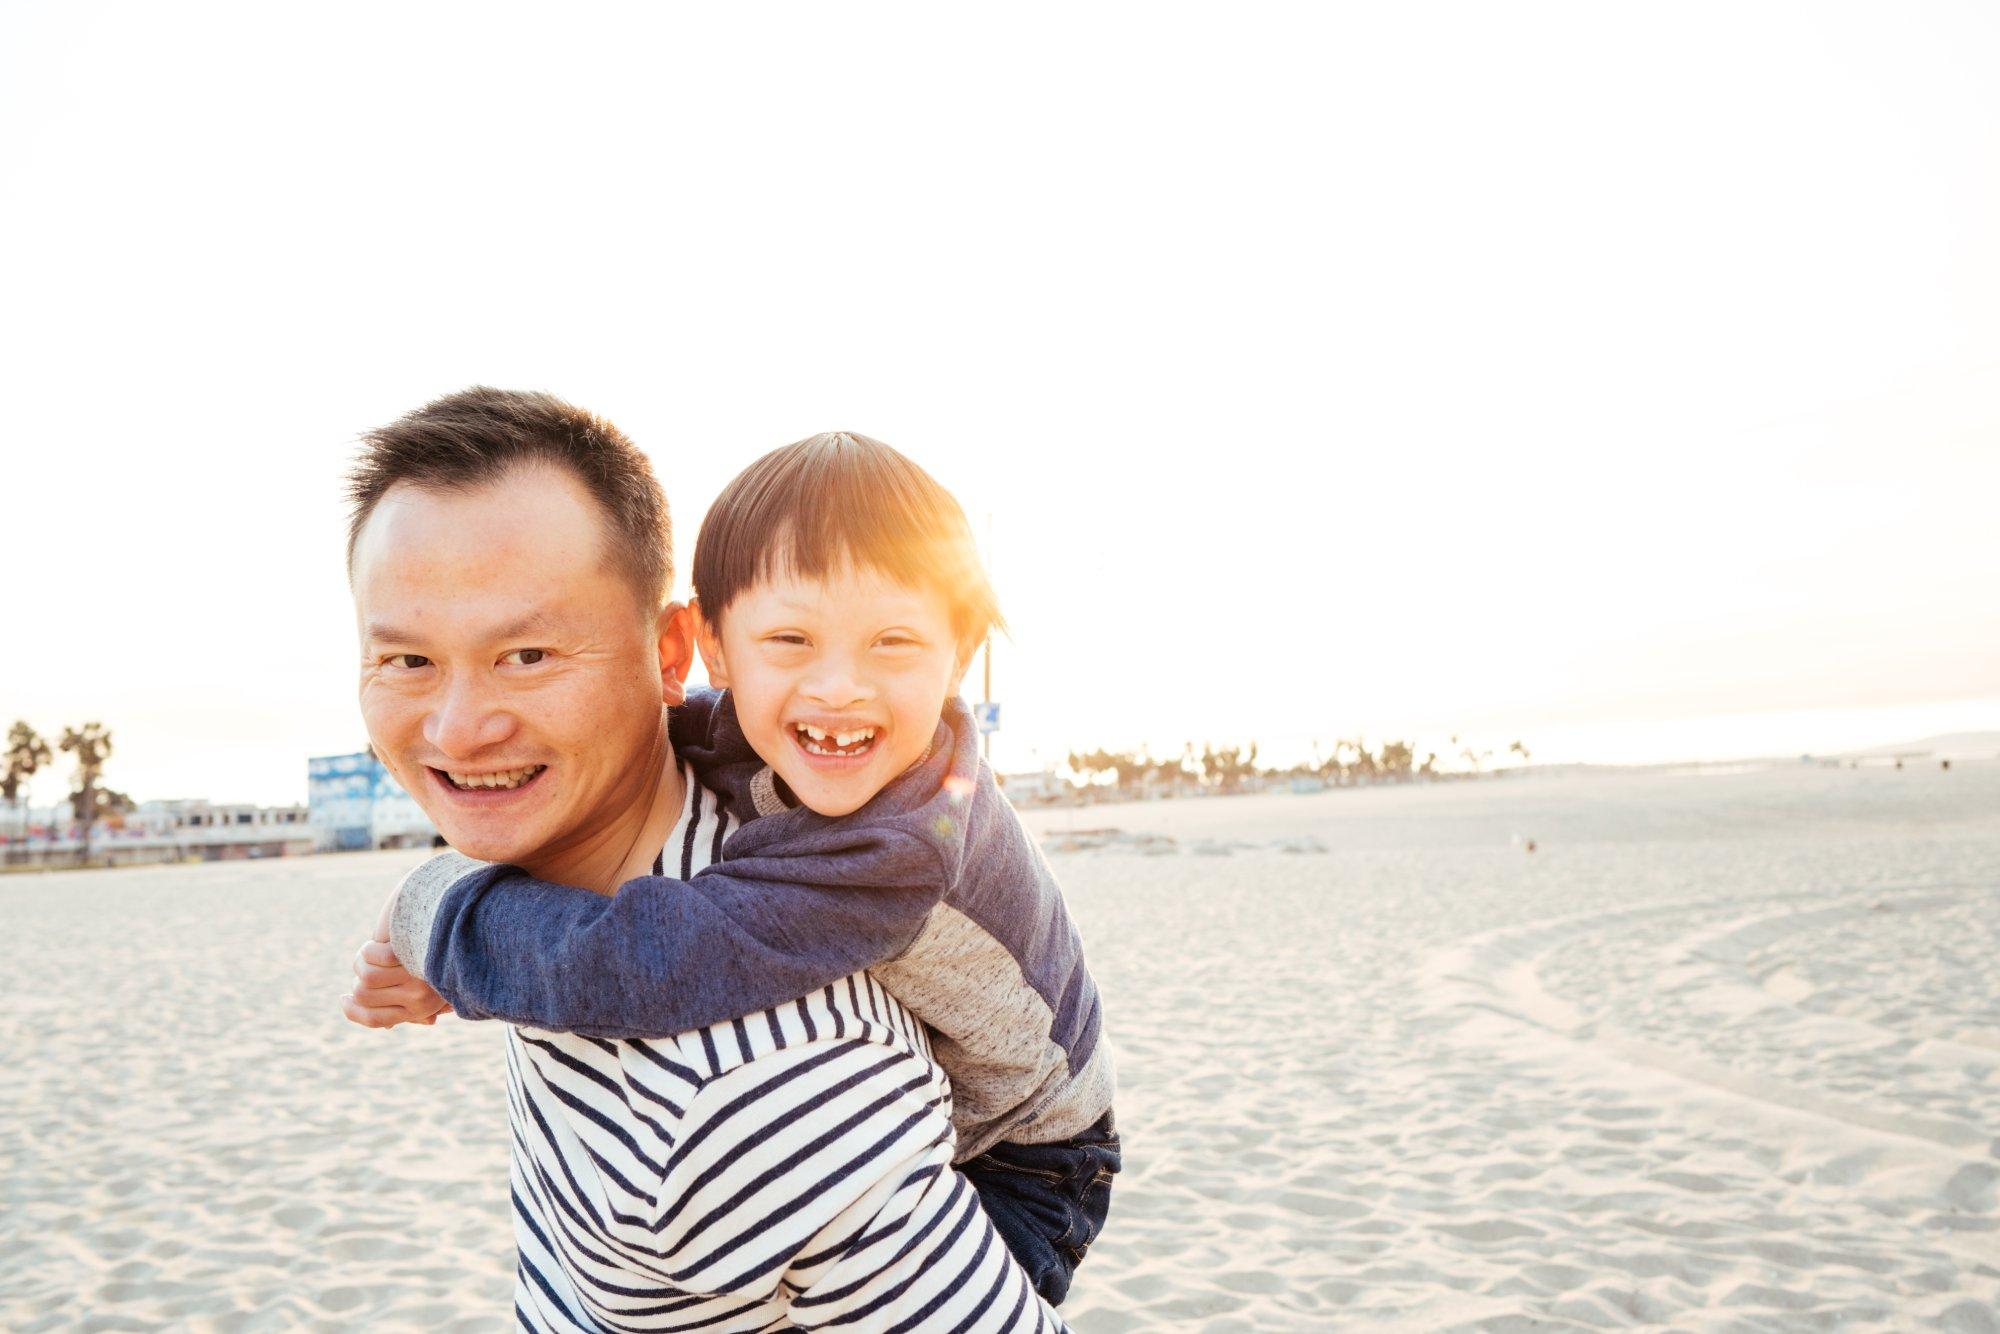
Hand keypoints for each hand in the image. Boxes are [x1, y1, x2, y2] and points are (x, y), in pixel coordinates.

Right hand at [341, 890, 451, 1028]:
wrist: (466, 927)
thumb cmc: (447, 956)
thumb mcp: (431, 988)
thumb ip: (408, 1009)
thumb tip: (388, 1027)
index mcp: (420, 1009)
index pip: (374, 1020)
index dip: (353, 1011)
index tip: (343, 999)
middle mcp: (418, 999)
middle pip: (362, 995)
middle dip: (359, 976)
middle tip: (365, 960)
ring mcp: (415, 976)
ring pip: (365, 976)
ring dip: (364, 959)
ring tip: (373, 948)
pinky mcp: (411, 955)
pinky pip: (373, 956)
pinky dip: (372, 947)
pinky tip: (381, 939)